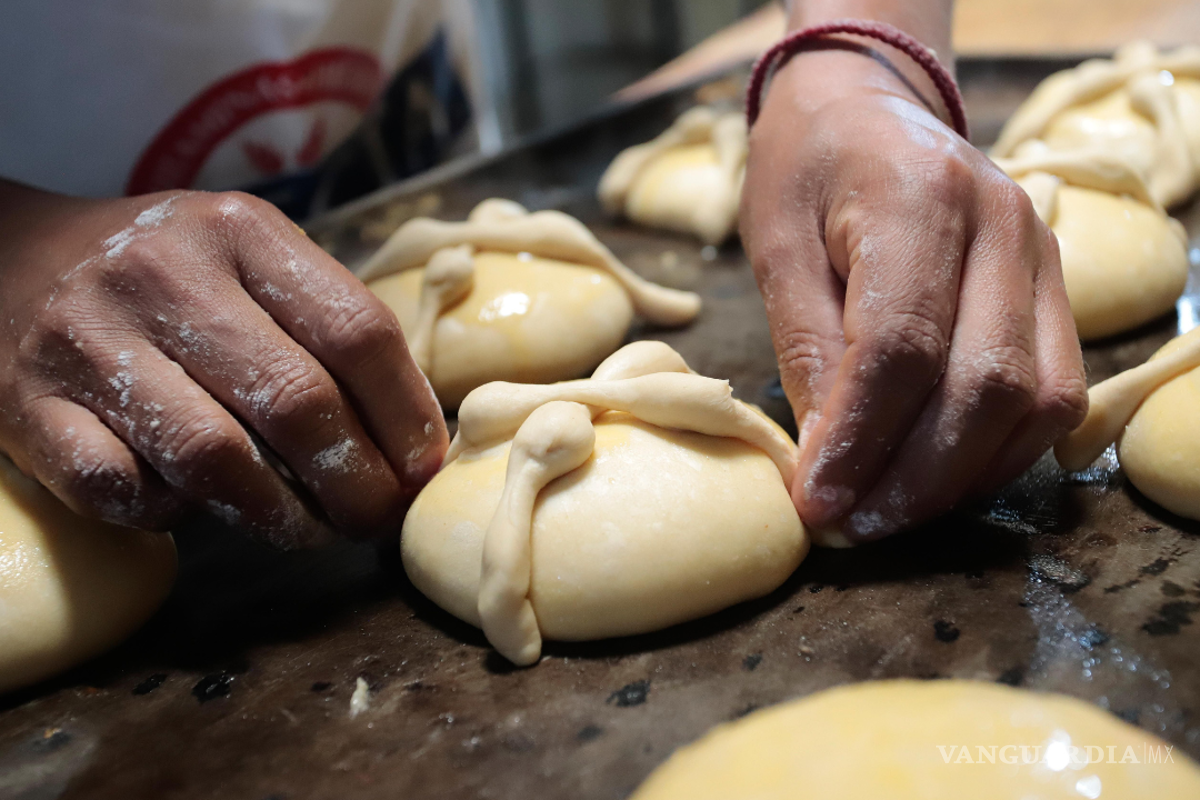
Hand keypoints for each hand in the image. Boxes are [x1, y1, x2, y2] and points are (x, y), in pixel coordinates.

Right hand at [0, 184, 446, 546]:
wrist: (8, 259)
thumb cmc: (166, 274)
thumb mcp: (248, 258)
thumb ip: (322, 325)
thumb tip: (411, 438)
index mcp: (240, 231)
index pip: (357, 330)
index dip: (407, 414)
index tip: (424, 467)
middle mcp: (165, 274)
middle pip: (298, 401)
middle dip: (359, 483)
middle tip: (378, 519)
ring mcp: (89, 339)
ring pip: (216, 457)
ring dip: (282, 515)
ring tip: (314, 532)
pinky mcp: (29, 406)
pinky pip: (122, 488)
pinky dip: (174, 514)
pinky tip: (200, 509)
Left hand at [741, 49, 1087, 541]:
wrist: (866, 108)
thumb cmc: (807, 170)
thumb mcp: (777, 246)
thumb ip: (806, 347)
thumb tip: (828, 459)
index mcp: (920, 198)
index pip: (903, 347)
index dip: (860, 440)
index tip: (815, 502)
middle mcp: (1004, 226)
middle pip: (983, 386)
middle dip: (914, 479)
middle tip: (851, 526)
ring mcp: (1044, 257)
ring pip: (1036, 402)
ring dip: (961, 479)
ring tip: (888, 514)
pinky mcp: (1060, 289)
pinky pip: (1056, 394)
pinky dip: (1000, 453)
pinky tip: (939, 478)